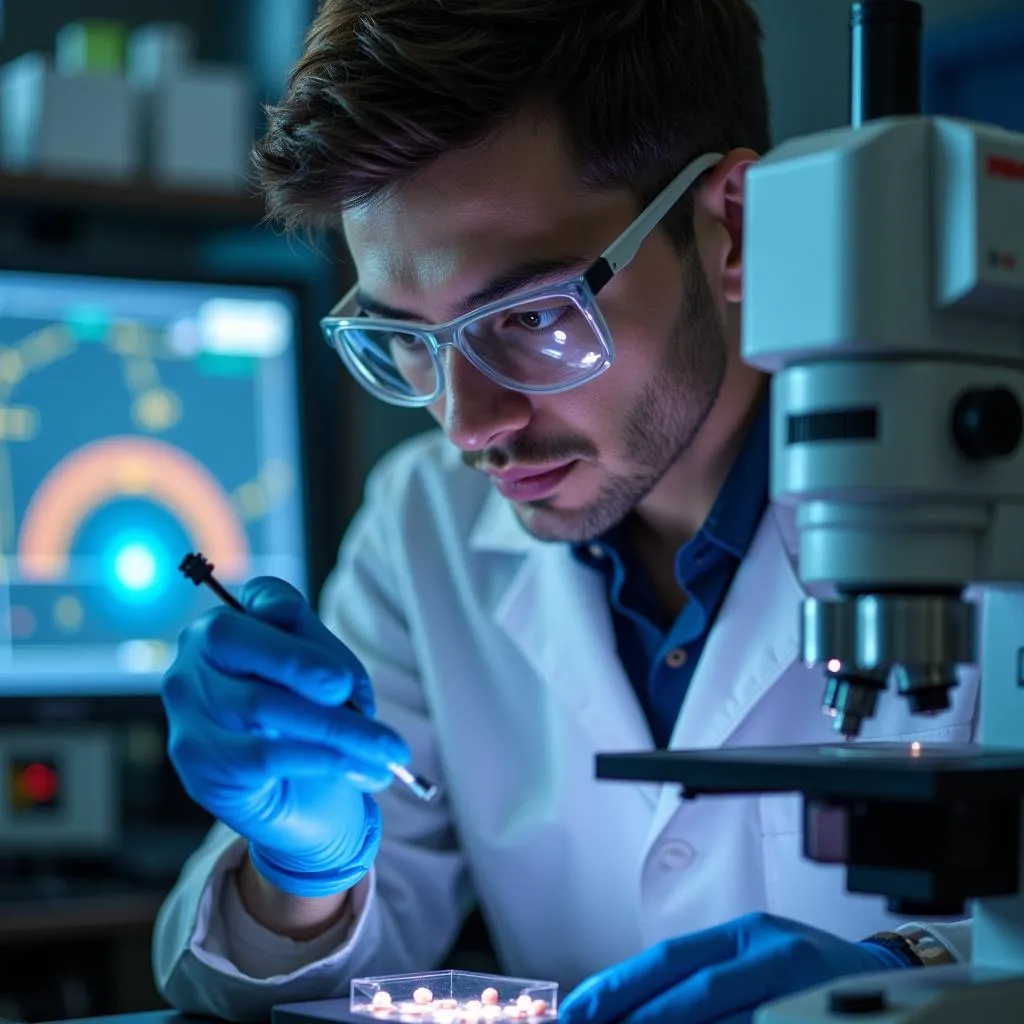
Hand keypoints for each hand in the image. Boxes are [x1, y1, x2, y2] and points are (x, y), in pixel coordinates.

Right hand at [162, 576, 410, 897]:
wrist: (295, 804)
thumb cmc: (308, 727)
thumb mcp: (322, 683)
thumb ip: (330, 664)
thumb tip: (343, 684)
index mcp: (230, 628)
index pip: (259, 597)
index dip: (285, 606)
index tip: (319, 628)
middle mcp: (195, 662)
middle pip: (236, 639)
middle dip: (300, 661)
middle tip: (348, 690)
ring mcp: (190, 714)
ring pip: (260, 703)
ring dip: (337, 726)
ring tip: (388, 749)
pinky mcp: (201, 767)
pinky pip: (263, 755)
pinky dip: (321, 759)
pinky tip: (361, 771)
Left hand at [559, 912, 912, 1023]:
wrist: (899, 987)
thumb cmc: (809, 978)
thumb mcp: (754, 963)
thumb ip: (700, 982)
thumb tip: (626, 1011)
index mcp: (747, 935)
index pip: (671, 957)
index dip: (619, 984)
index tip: (577, 1010)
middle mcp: (773, 953)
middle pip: (695, 988)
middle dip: (637, 1017)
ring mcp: (803, 989)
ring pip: (728, 1018)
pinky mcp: (824, 1016)